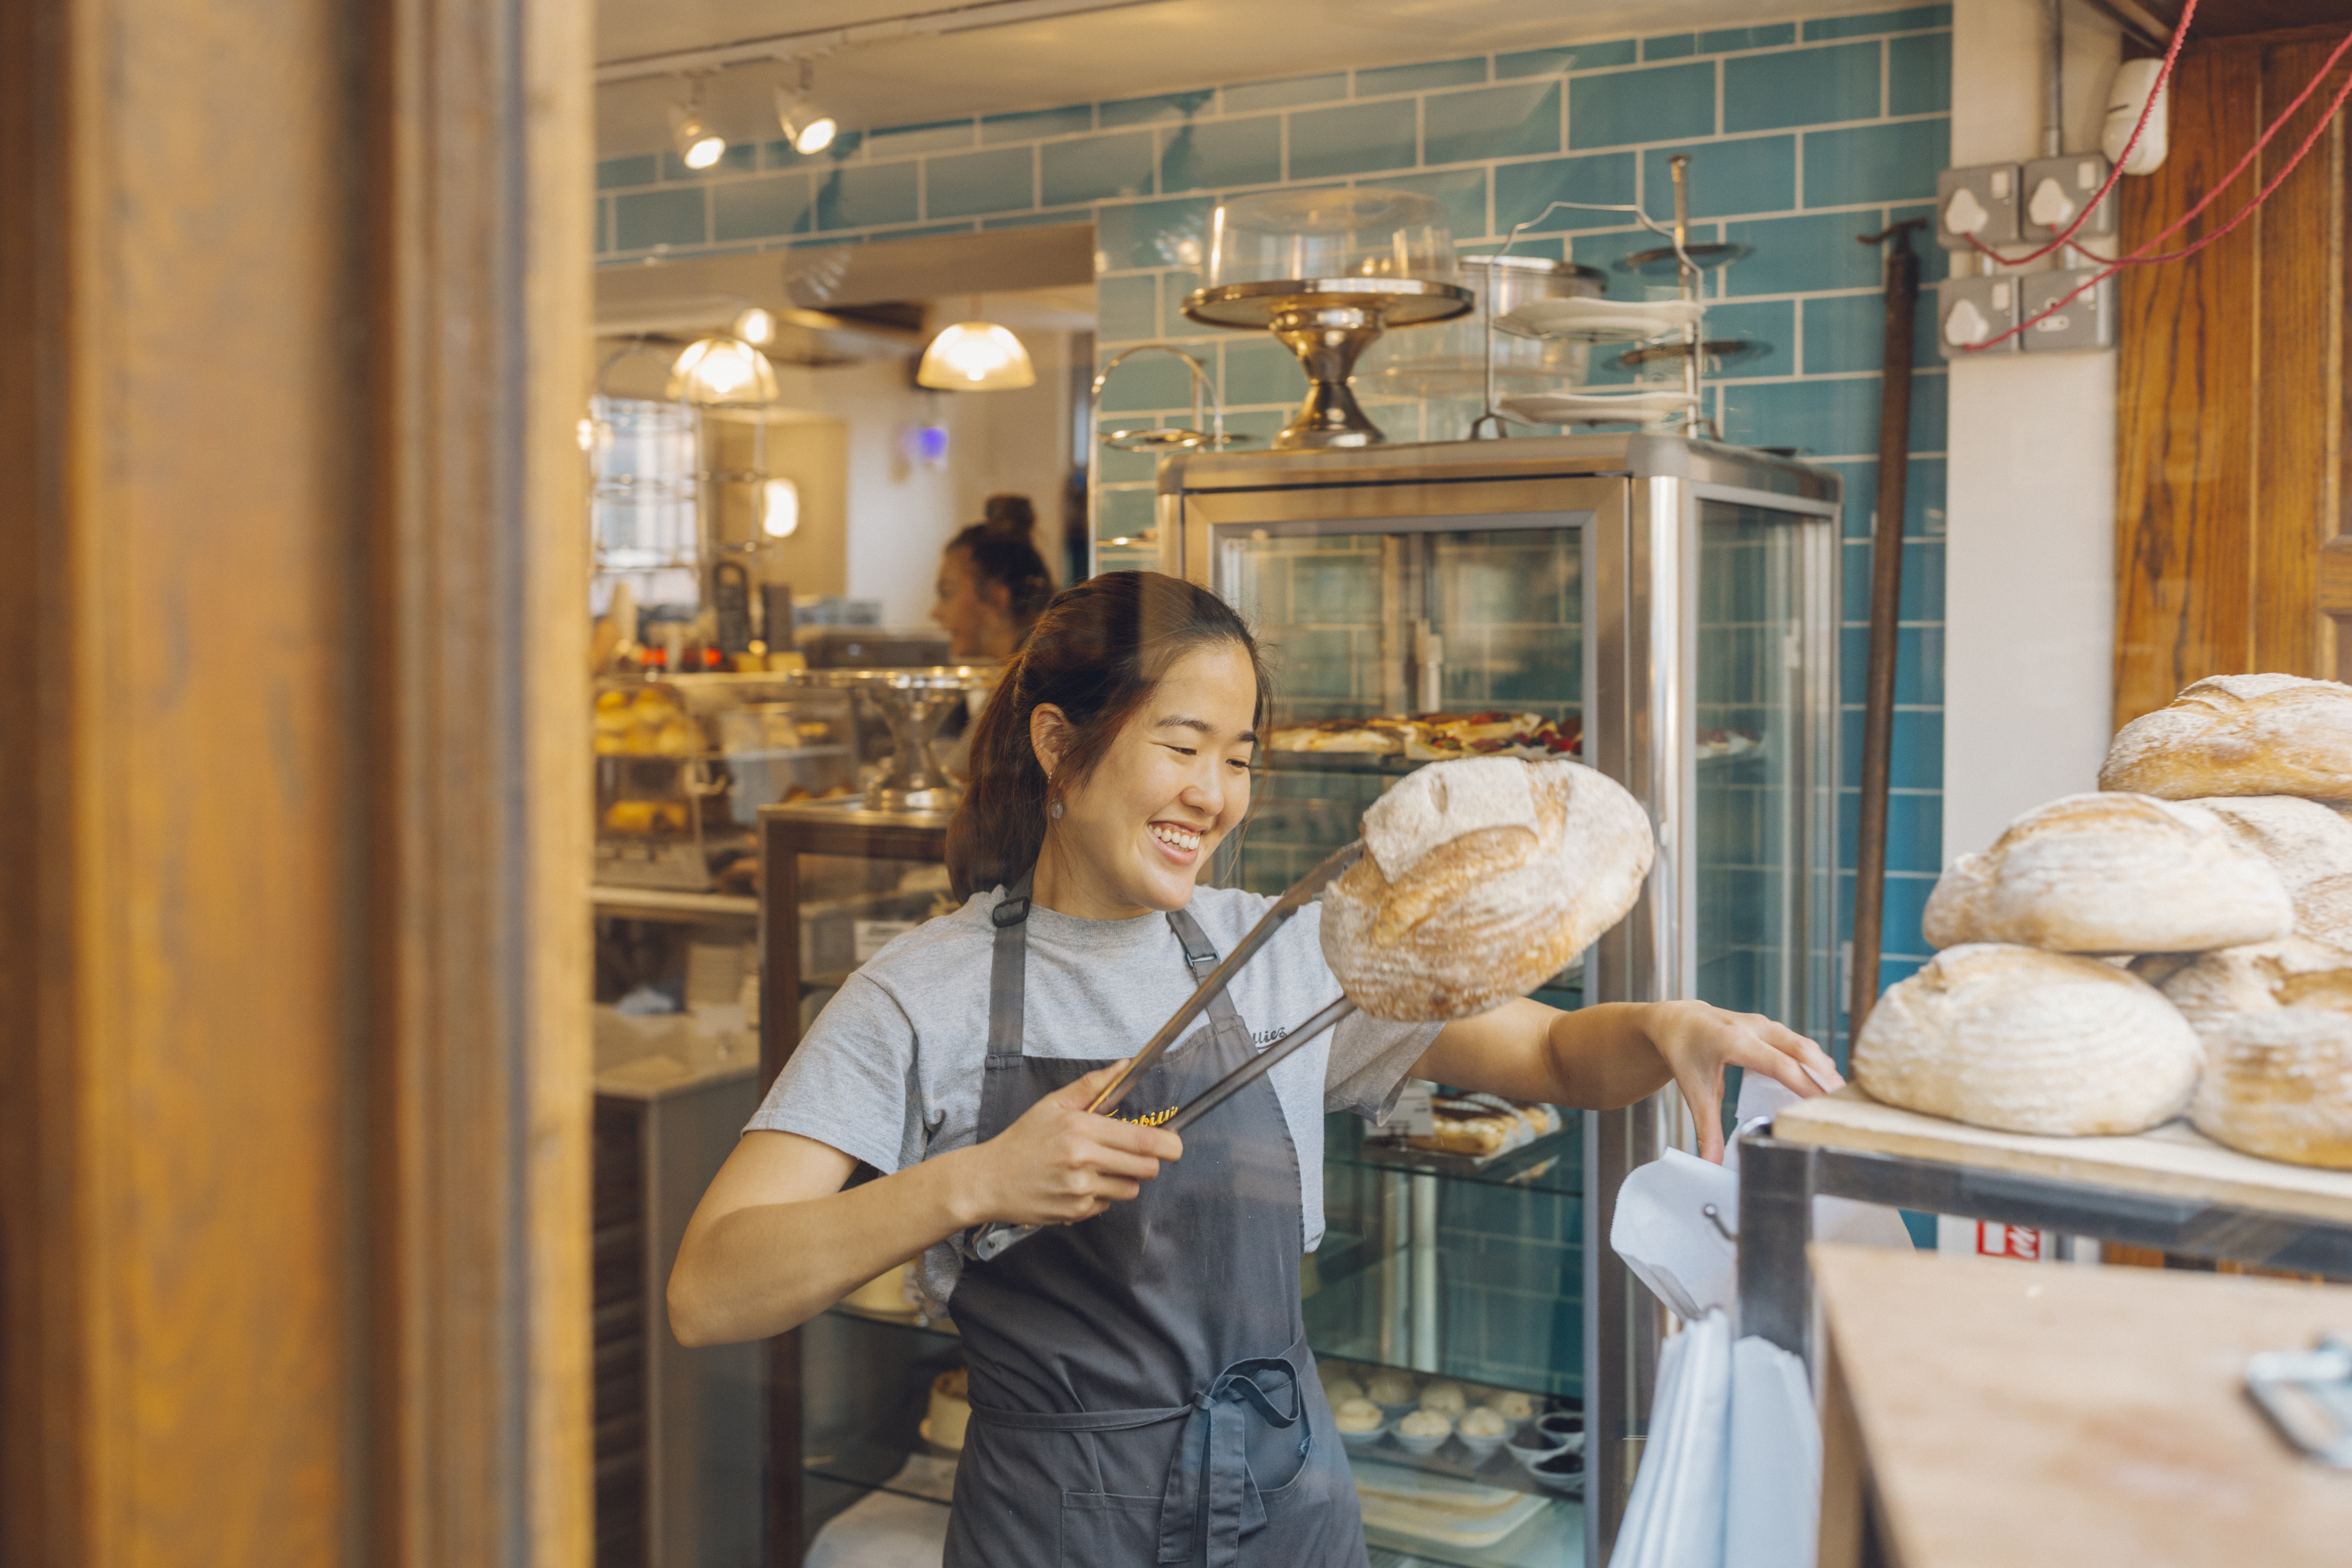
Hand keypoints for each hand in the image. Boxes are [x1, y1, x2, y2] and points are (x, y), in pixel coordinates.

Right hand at [960, 1061, 1183, 1227]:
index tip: (1176, 1145)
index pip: (1142, 1141)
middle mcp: (1083, 1159)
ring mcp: (1080, 1189)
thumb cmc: (1022, 1141)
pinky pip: (1107, 1204)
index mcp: (1081, 1128)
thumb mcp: (1053, 1105)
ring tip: (1097, 1168)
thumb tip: (1123, 1067)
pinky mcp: (1075, 1212)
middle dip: (1148, 1163)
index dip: (1168, 1144)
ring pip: (1130, 1189)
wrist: (988, 1180)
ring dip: (1123, 1180)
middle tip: (1134, 1156)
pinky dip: (1100, 1195)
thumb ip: (1092, 1086)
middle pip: (1145, 1169)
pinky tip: (1078, 1184)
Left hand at [1637, 1002, 1841, 1163]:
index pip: (1781, 1065)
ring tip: (1842, 1097)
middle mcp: (1754, 1029)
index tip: (1824, 1105)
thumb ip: (1707, 1129)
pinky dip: (1814, 1061)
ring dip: (1824, 1068)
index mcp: (1735, 1042)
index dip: (1806, 1085)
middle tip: (1847, 1104)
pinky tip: (1824, 1082)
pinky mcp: (1770, 1028)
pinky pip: (1798, 1043)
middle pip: (1802, 1050)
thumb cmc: (1684, 1051)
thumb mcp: (1694, 1091)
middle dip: (1827, 1076)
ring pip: (1804, 1045)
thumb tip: (1712, 1162)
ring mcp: (1764, 1025)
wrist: (1677, 1021)